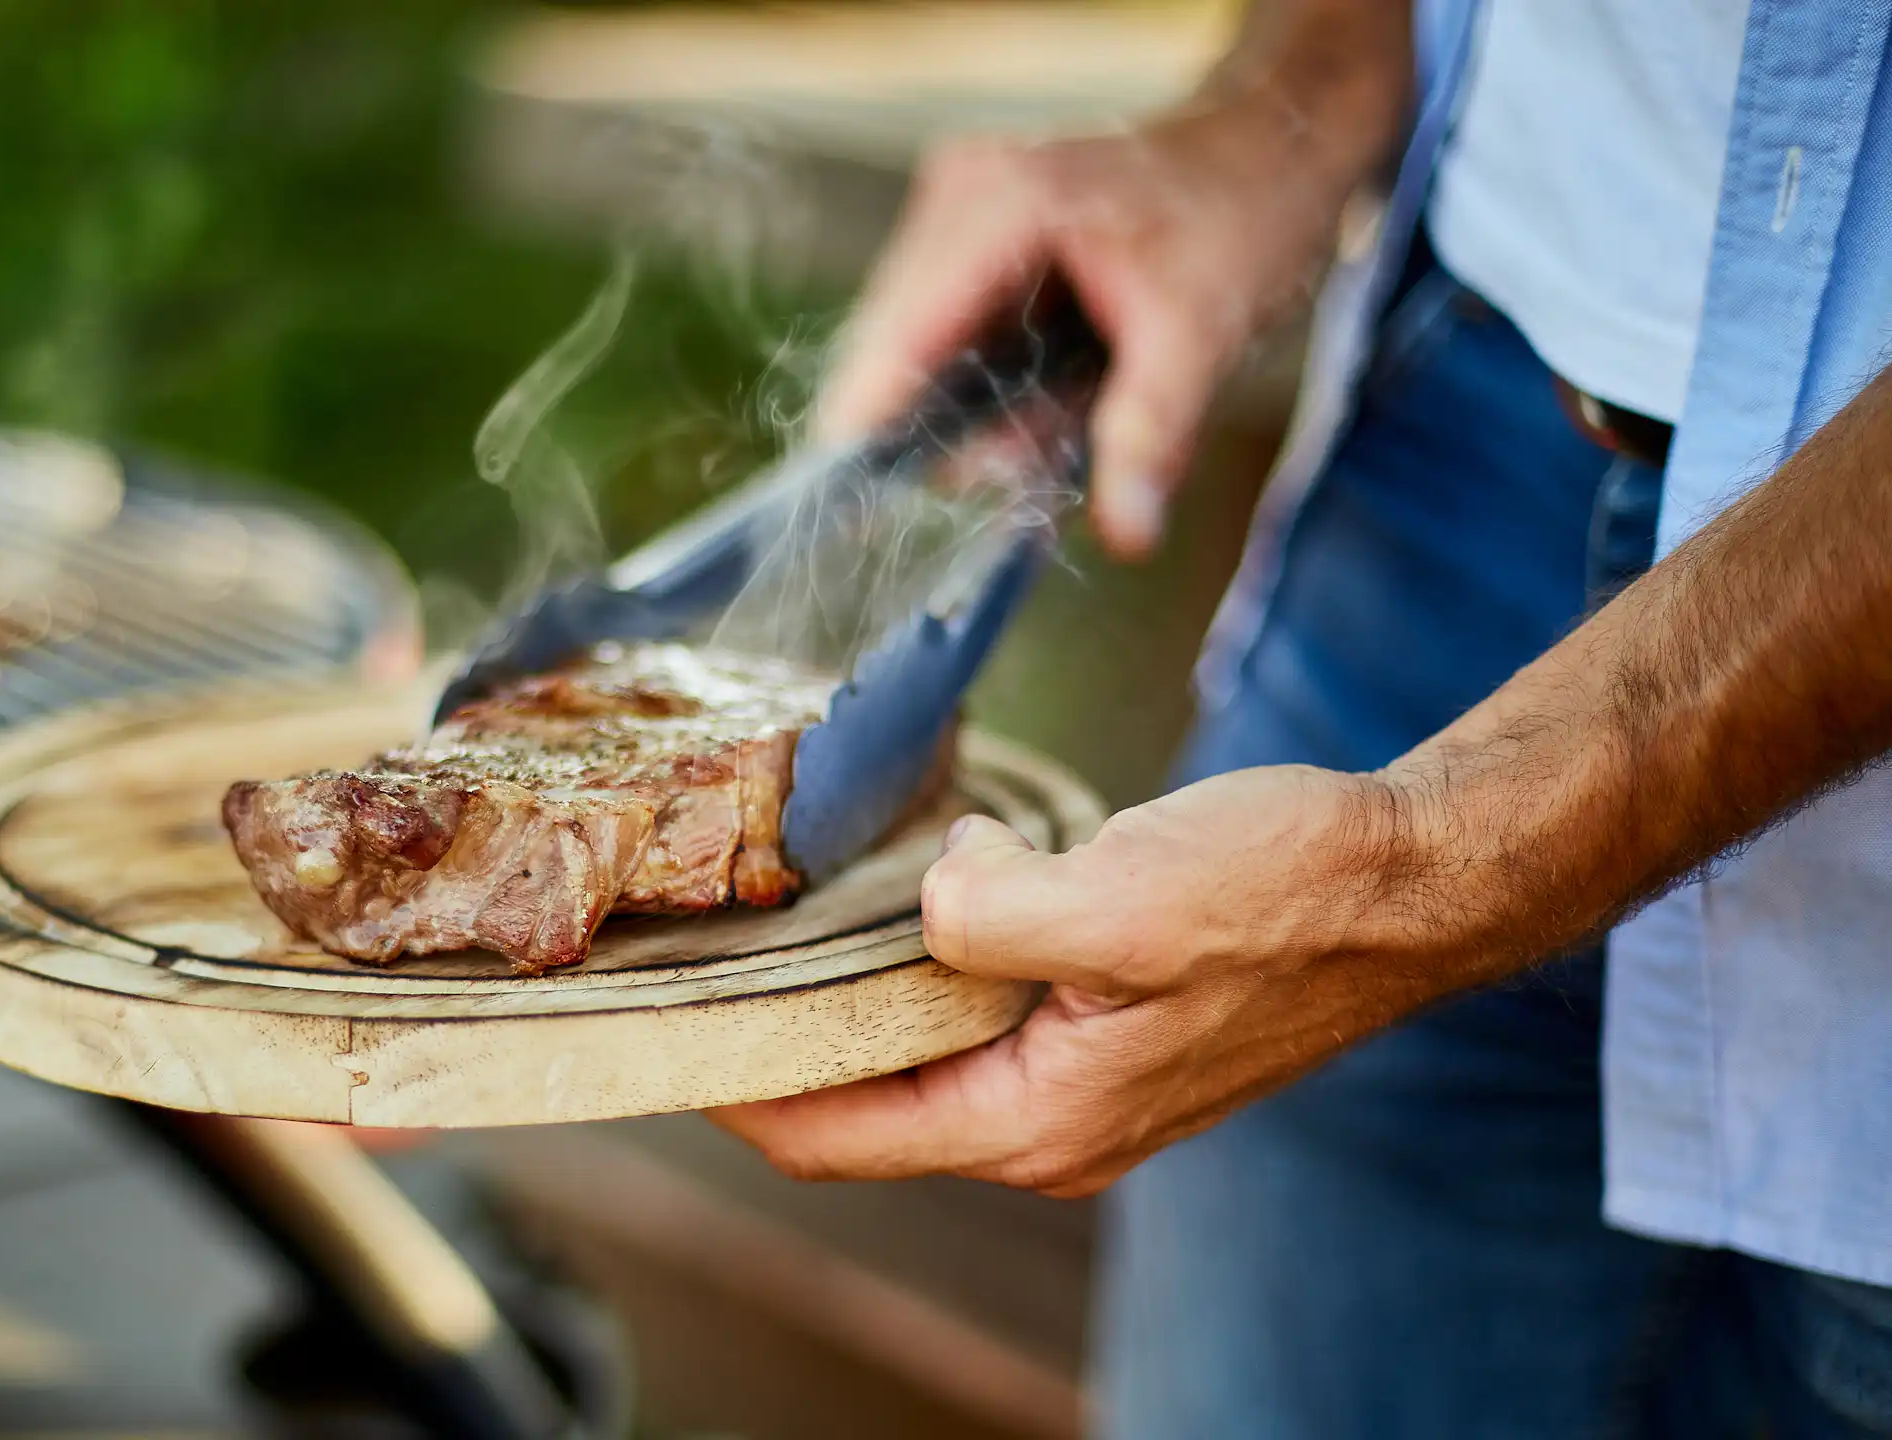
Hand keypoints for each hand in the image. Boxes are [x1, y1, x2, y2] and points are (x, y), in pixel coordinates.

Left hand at [710, 765, 1507, 1195]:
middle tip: (698, 952)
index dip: (733, 1089)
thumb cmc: (1289, 895)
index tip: (657, 1027)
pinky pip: (973, 1013)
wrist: (1409, 881)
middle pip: (862, 1106)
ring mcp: (1076, 1083)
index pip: (834, 1139)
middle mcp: (1046, 1126)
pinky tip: (900, 889)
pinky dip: (923, 963)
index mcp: (1035, 1122)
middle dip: (776, 1039)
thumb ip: (994, 915)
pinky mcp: (1100, 1029)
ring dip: (850, 993)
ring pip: (917, 1054)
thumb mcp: (1126, 898)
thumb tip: (931, 898)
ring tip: (774, 915)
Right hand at [816, 95, 1394, 558]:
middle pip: (893, 351)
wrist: (1274, 146)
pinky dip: (989, 382)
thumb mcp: (1207, 333)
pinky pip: (946, 333)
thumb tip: (1127, 533)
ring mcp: (957, 208)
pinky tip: (1053, 386)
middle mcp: (959, 195)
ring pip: (915, 349)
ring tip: (1067, 409)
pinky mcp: (968, 231)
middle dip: (953, 427)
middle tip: (1040, 456)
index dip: (867, 432)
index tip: (853, 516)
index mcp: (1001, 206)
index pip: (894, 339)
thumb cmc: (1248, 214)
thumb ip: (1152, 434)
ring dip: (976, 408)